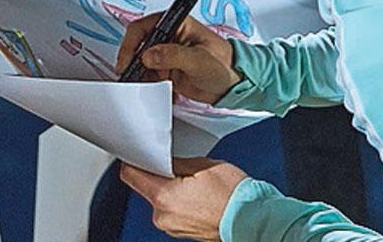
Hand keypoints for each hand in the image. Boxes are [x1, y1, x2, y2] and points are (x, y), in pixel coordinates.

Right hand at [115, 12, 241, 103]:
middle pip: (138, 45)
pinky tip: (161, 92)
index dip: (131, 44)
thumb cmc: (225, 65)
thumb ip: (174, 55)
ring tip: (146, 87)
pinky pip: (149, 77)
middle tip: (131, 77)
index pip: (144, 27)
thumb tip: (150, 55)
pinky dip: (150, 85)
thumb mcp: (199, 60)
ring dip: (140, 76)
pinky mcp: (167, 70)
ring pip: (141, 63)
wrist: (234, 85)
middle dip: (132, 62)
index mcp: (177, 25)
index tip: (127, 61)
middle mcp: (169, 37)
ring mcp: (167, 55)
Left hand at [117, 158, 248, 240]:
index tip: (139, 151)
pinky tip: (198, 194)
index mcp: (164, 197)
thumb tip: (164, 159)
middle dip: (159, 173)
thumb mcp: (205, 165)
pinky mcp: (181, 231)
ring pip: (160, 199)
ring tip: (194, 181)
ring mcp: (171, 227)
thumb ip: (177, 162)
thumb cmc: (234, 197)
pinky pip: (172, 210)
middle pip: (146, 187)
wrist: (252, 222)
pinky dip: (180, 200)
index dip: (133, 159)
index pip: (130, 175)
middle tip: (177, 163)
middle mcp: (162, 216)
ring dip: (171, 187)